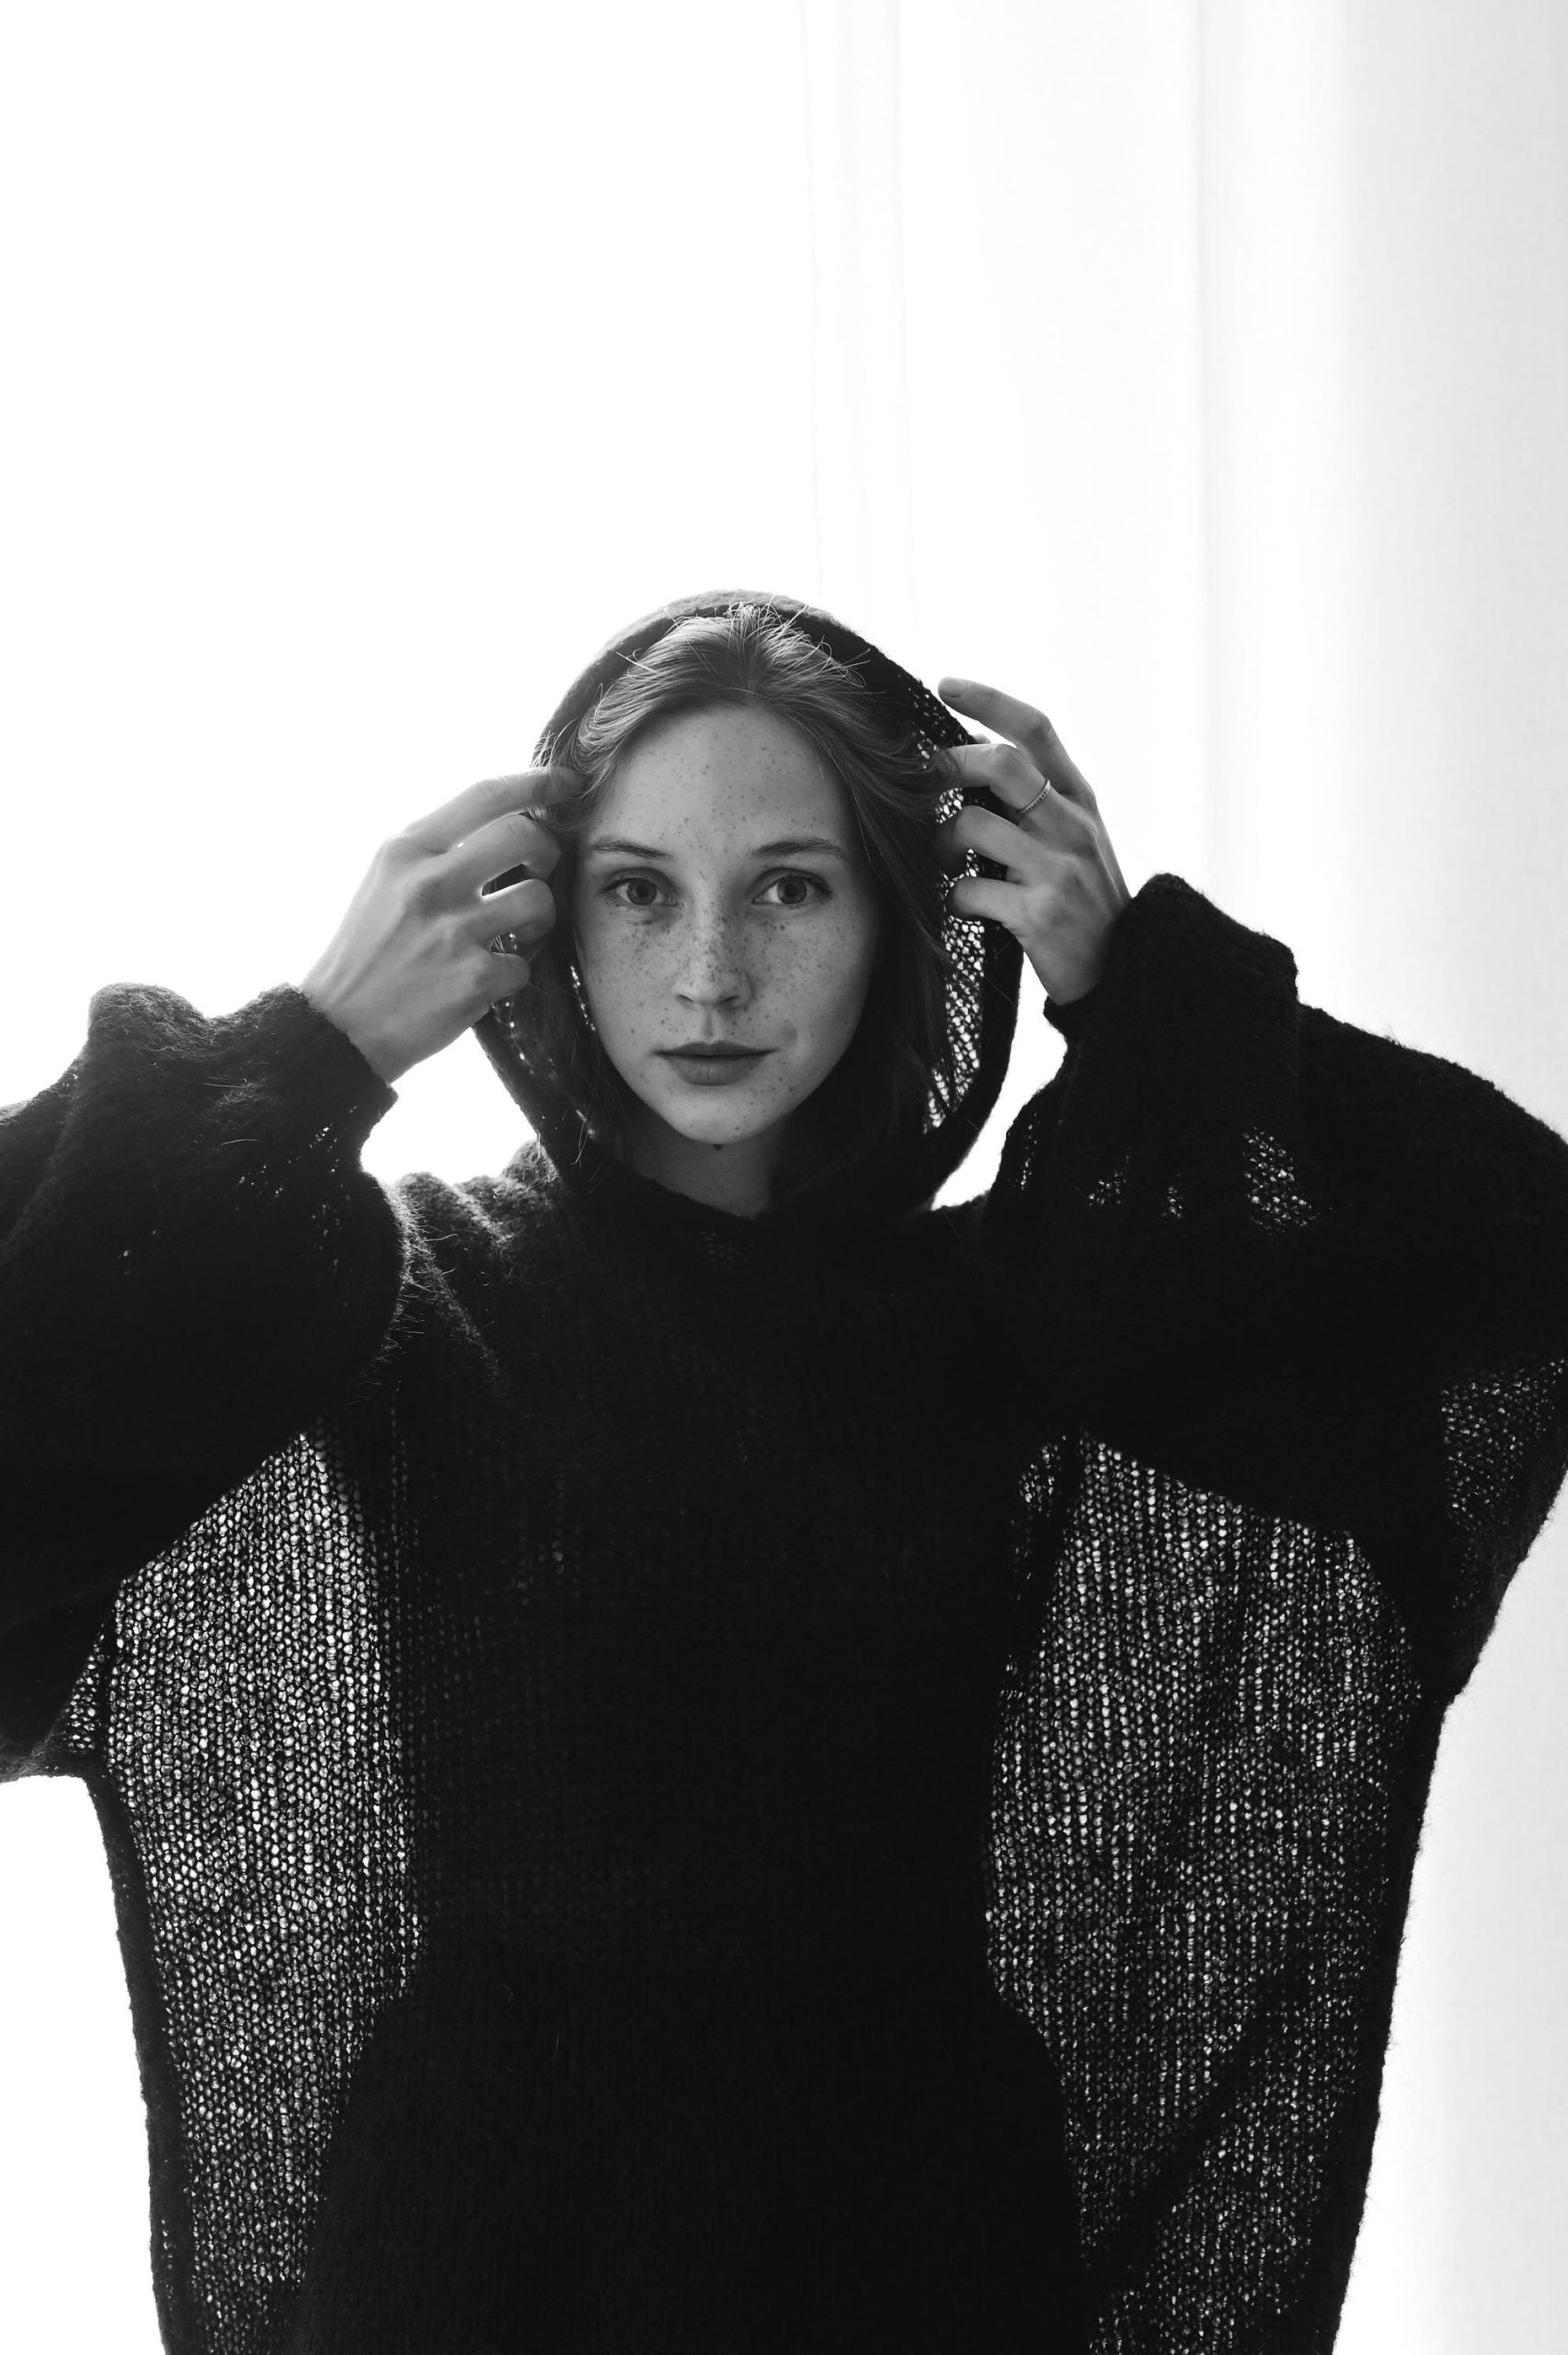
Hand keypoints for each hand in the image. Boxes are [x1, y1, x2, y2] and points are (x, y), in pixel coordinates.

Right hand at [299, 768, 576, 1083]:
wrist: (339, 1026)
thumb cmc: (369, 948)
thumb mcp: (385, 878)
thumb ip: (437, 848)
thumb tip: (508, 819)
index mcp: (406, 850)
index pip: (484, 796)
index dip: (535, 782)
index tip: (565, 782)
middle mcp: (429, 884)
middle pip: (525, 835)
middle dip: (548, 850)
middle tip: (538, 871)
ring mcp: (453, 933)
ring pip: (539, 899)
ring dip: (540, 917)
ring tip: (517, 931)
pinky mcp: (473, 981)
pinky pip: (525, 964)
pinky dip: (513, 973)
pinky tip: (487, 978)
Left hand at [933, 680, 1129, 1004]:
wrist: (1123, 974)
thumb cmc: (1082, 901)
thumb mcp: (1073, 839)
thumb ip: (1034, 798)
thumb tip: (974, 747)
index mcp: (1080, 799)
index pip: (1037, 729)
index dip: (989, 700)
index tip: (945, 683)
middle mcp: (1075, 826)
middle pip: (1002, 764)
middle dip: (949, 766)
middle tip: (922, 782)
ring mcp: (1060, 870)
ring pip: (973, 825)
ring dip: (938, 841)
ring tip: (939, 860)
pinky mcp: (1040, 915)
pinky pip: (968, 889)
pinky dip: (950, 896)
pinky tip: (960, 906)